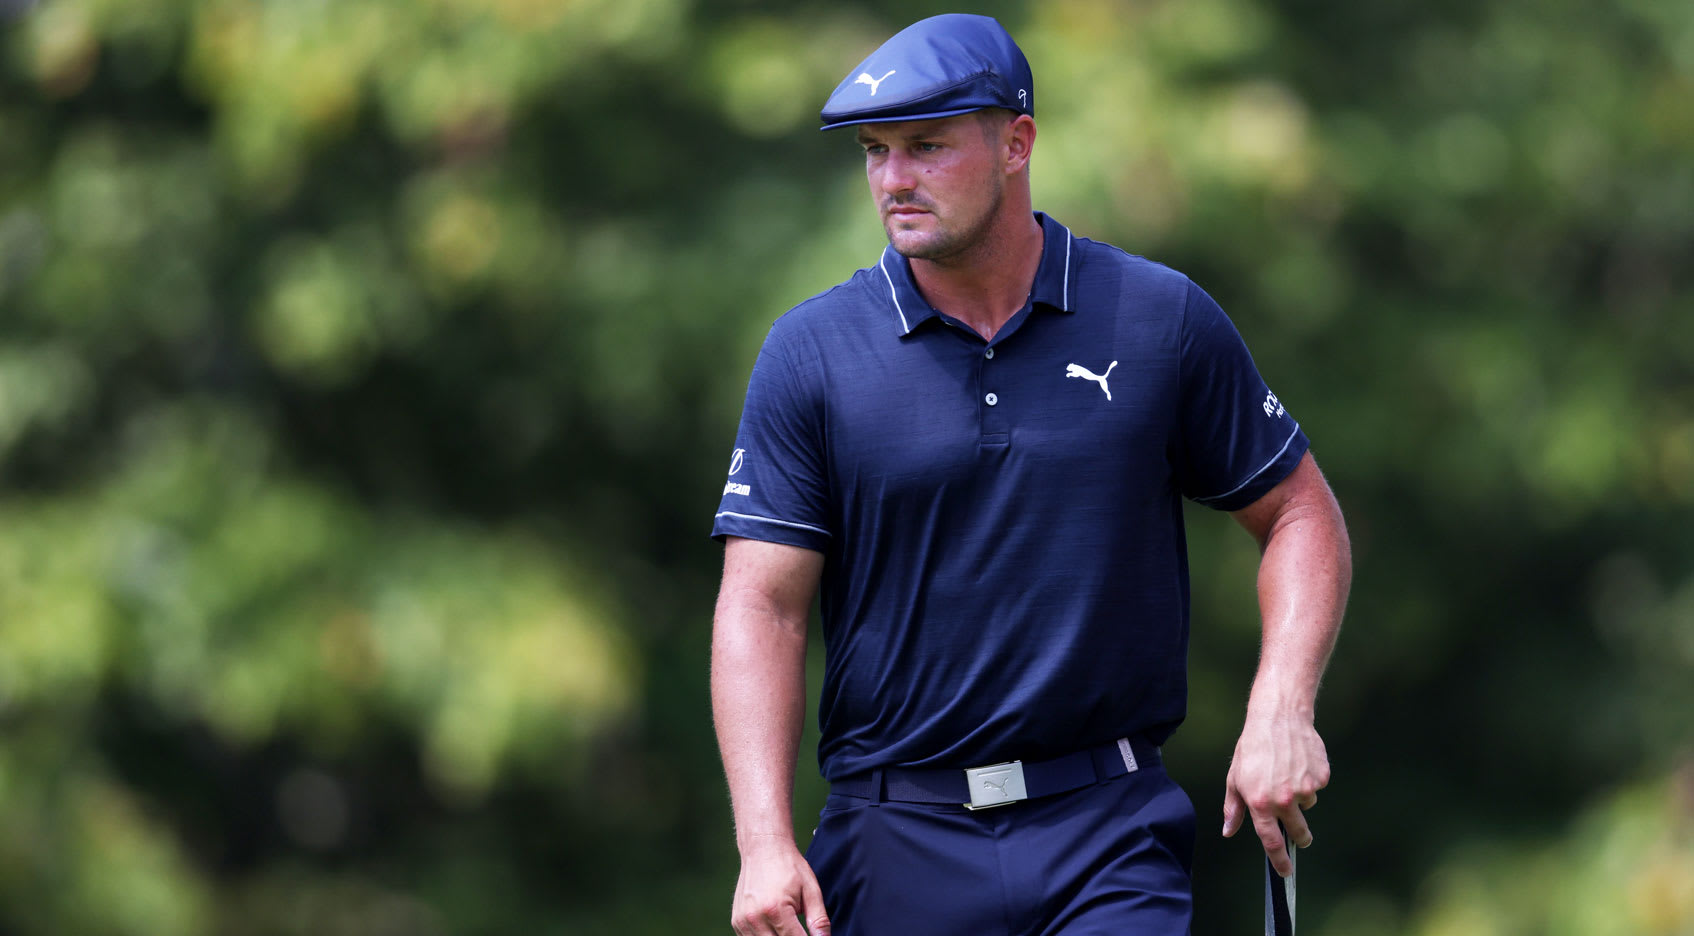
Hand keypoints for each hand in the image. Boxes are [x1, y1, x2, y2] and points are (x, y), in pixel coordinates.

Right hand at [731, 834, 830, 935]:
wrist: (763, 848)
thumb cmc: (788, 866)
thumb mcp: (811, 890)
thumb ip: (818, 920)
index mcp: (776, 910)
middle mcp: (756, 918)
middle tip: (800, 928)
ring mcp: (743, 921)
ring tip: (788, 925)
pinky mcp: (737, 922)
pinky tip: (775, 927)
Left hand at [1221, 711, 1329, 876]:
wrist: (1278, 718)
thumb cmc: (1252, 748)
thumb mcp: (1234, 778)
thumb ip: (1233, 808)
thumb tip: (1229, 831)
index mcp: (1259, 802)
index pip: (1271, 841)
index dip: (1279, 861)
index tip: (1285, 872)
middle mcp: (1283, 799)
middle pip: (1298, 832)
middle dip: (1300, 837)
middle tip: (1301, 836)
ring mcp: (1305, 789)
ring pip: (1307, 806)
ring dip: (1300, 797)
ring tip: (1287, 772)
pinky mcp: (1321, 778)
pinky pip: (1317, 788)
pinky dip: (1310, 780)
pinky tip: (1299, 762)